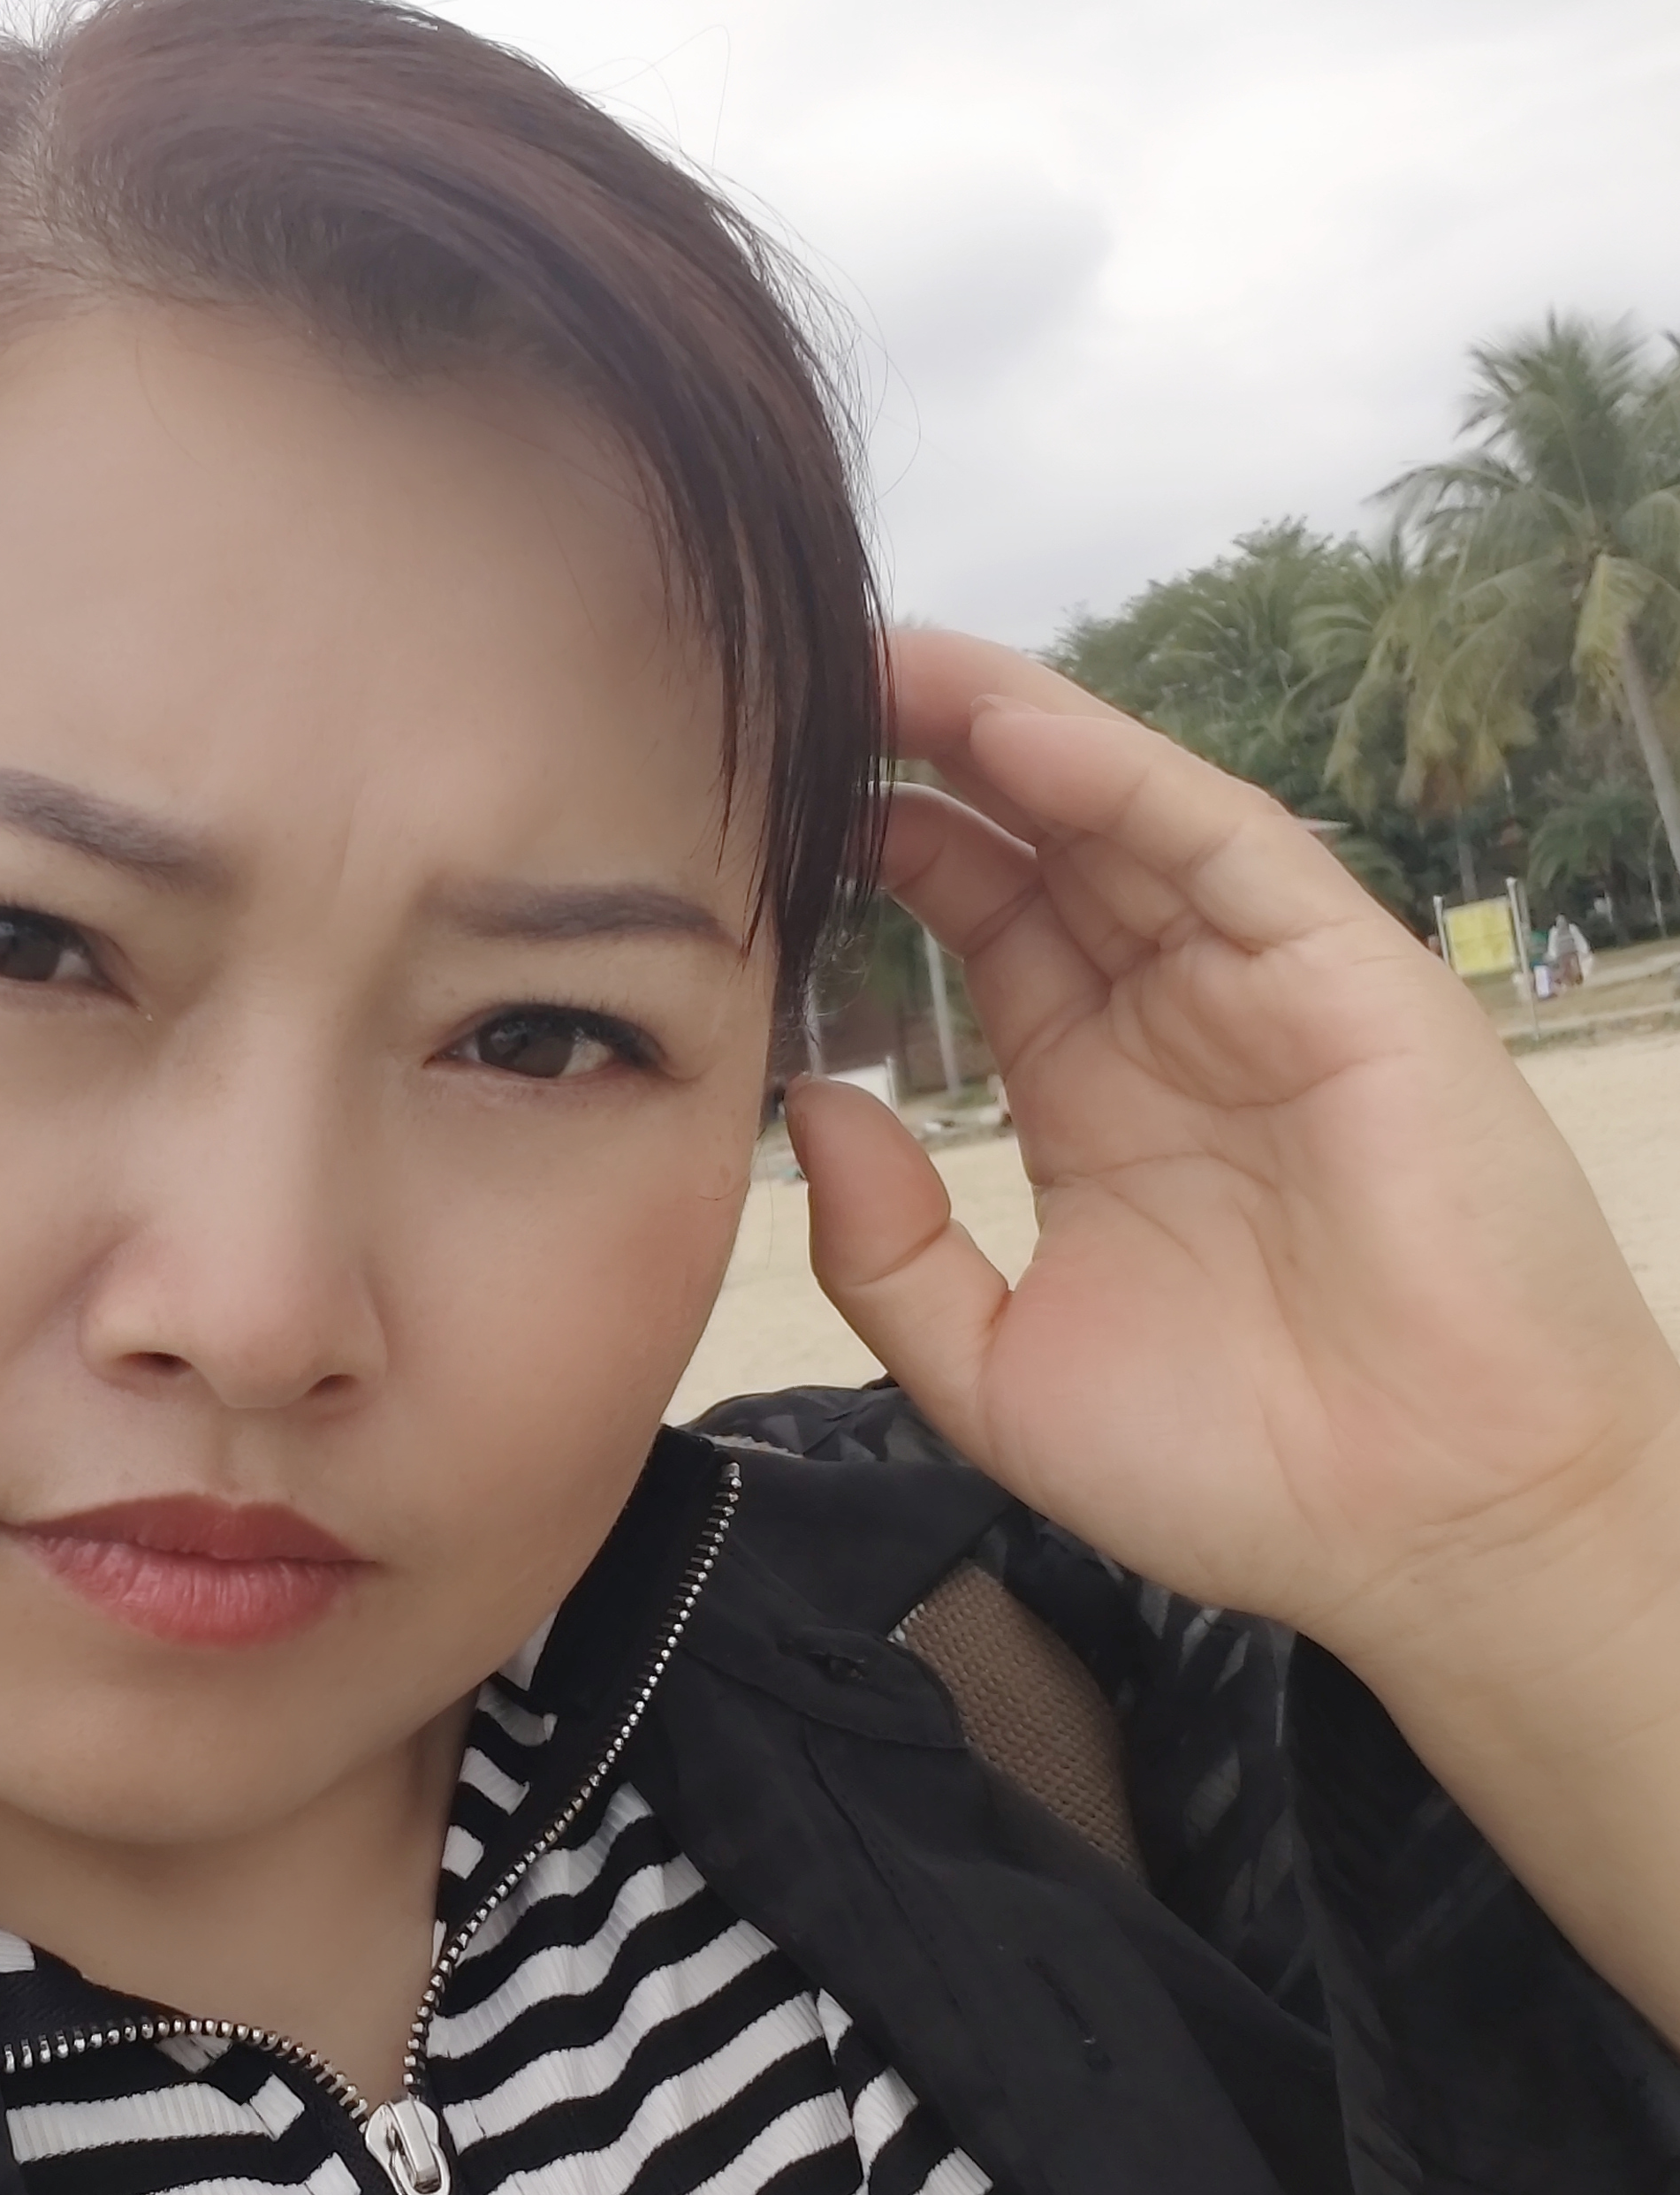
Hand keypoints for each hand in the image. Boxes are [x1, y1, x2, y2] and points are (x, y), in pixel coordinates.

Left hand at [789, 629, 1679, 1675]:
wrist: (1426, 1536)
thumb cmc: (1234, 1475)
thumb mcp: (993, 1373)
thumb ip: (884, 1252)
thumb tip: (812, 1101)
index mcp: (1092, 1093)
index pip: (976, 924)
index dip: (880, 846)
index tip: (768, 795)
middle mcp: (1174, 1020)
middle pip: (1034, 841)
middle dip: (923, 753)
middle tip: (800, 679)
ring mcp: (1261, 992)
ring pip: (1118, 816)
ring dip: (1000, 727)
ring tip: (884, 658)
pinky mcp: (1347, 982)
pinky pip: (1223, 848)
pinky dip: (1120, 777)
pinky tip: (1015, 730)